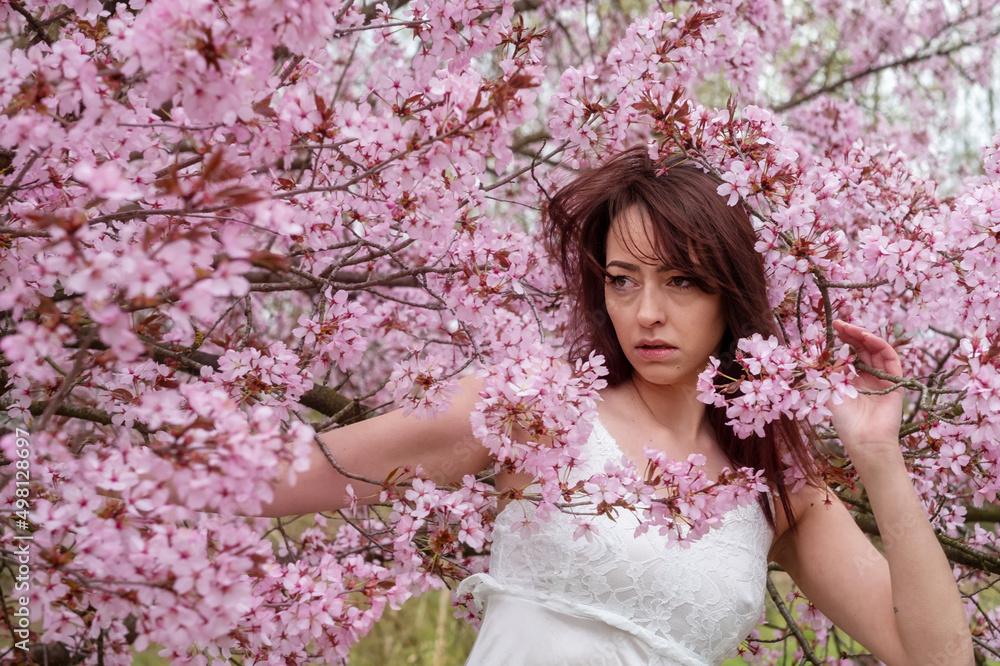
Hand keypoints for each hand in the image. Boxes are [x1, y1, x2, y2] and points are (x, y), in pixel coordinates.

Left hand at [828, 320, 904, 466]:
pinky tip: (866, 337)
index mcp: (853, 379)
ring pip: (876, 350)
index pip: (850, 352)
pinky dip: (879, 345)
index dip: (842, 339)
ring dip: (864, 336)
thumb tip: (828, 351)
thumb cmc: (845, 422)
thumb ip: (831, 372)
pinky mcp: (895, 382)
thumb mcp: (831, 392)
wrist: (865, 441)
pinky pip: (890, 359)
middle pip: (862, 348)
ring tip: (851, 328)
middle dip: (851, 334)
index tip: (831, 327)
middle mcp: (868, 376)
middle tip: (839, 323)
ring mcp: (883, 378)